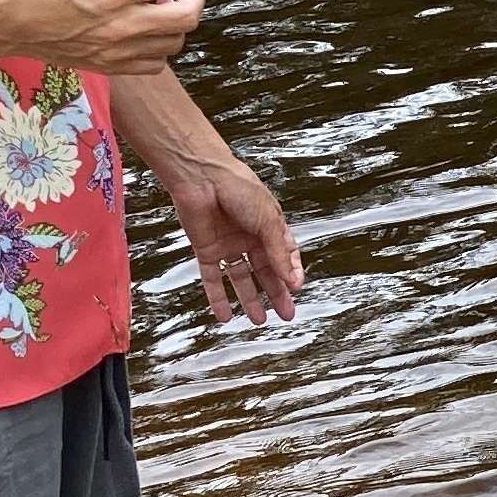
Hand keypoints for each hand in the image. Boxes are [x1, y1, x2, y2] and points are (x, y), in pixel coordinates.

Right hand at [0, 0, 202, 76]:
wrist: (7, 21)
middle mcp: (121, 26)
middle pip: (184, 18)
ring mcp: (117, 51)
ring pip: (173, 43)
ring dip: (174, 23)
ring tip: (157, 8)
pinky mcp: (109, 66)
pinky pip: (153, 65)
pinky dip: (159, 48)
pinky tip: (145, 32)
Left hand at [156, 146, 301, 326]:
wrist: (200, 177)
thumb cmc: (237, 186)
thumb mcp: (267, 221)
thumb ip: (278, 253)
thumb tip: (291, 279)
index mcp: (269, 226)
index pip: (285, 256)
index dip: (291, 273)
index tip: (295, 289)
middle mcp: (249, 237)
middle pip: (266, 271)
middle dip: (276, 294)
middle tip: (285, 313)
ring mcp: (228, 245)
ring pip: (241, 279)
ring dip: (249, 300)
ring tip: (258, 319)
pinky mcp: (207, 250)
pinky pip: (213, 279)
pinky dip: (218, 298)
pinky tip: (224, 315)